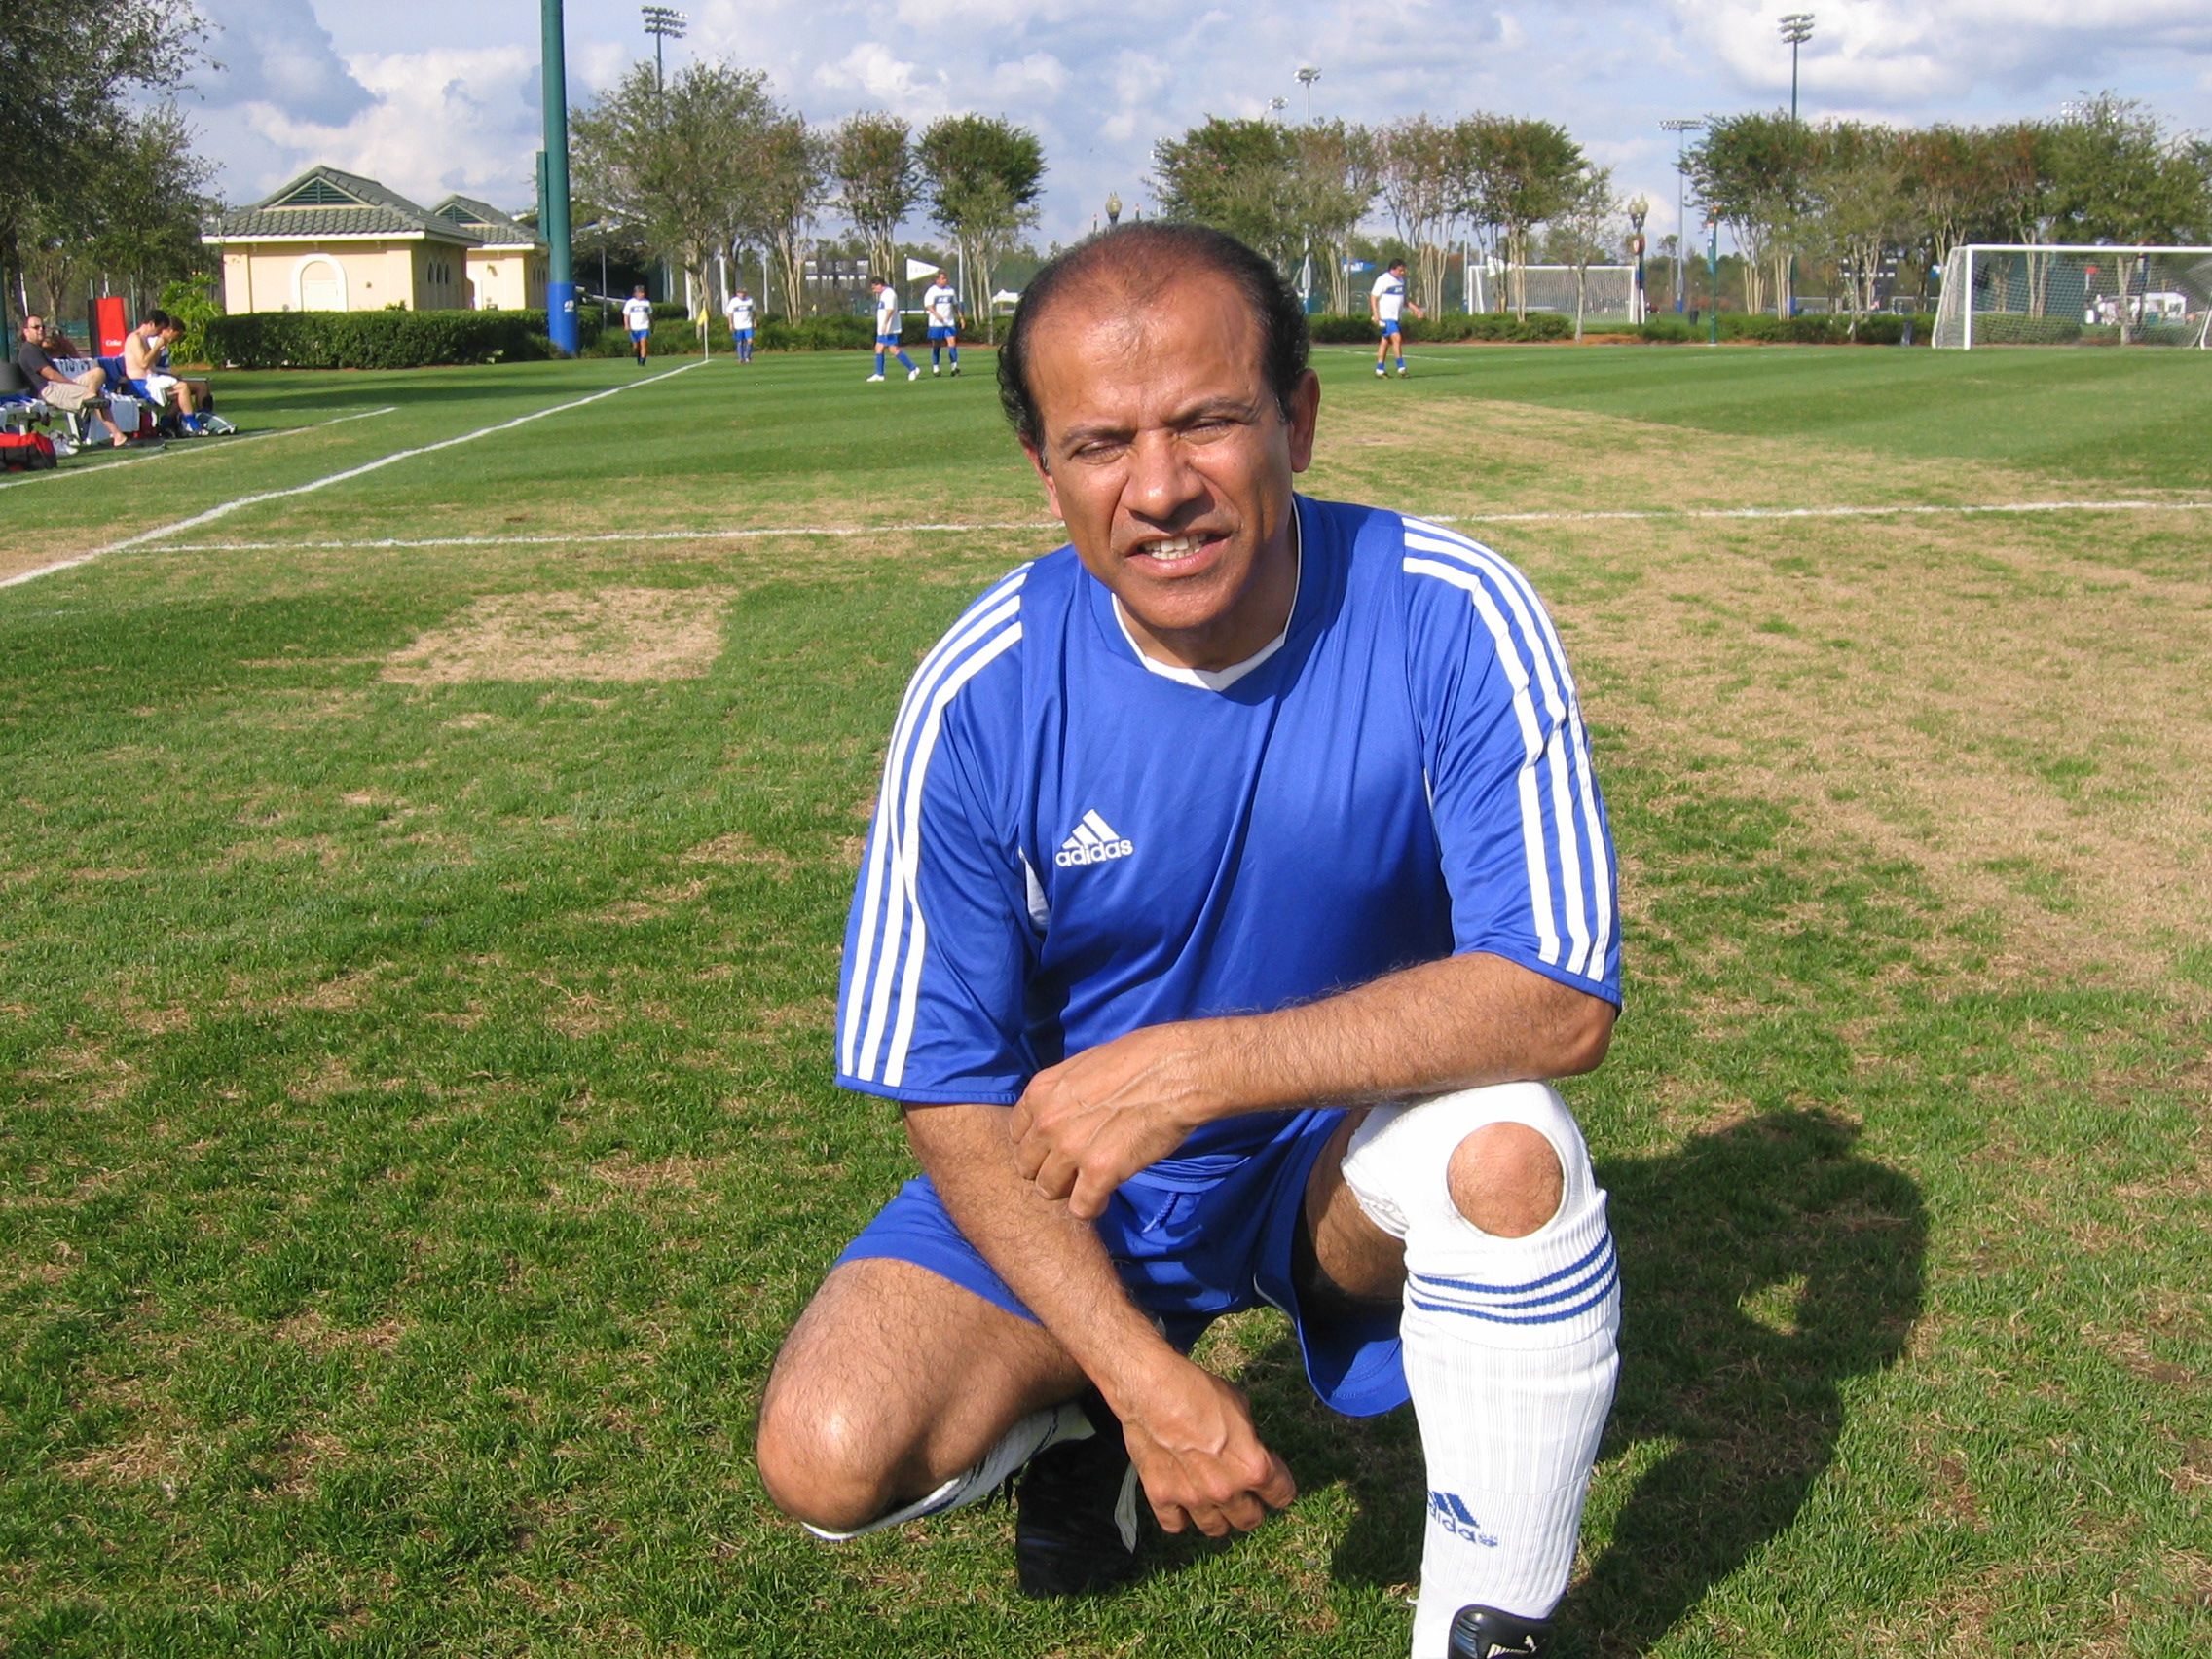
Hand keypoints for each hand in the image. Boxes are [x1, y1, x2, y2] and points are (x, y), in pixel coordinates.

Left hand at [1010, 1024, 1223, 1218]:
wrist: (1176, 1072)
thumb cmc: (1140, 1059)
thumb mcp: (1084, 1065)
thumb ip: (1063, 1094)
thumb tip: (1063, 1111)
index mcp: (1041, 1092)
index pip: (1017, 1135)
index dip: (1038, 1145)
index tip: (1057, 1148)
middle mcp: (1047, 1122)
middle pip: (1027, 1167)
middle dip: (1049, 1170)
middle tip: (1074, 1169)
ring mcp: (1070, 1149)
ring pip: (1048, 1190)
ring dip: (1068, 1190)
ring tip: (1090, 1183)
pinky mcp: (1099, 1173)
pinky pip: (1081, 1208)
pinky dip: (1093, 1206)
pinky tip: (1106, 1196)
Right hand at [1111, 1355, 1295, 1536]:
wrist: (1153, 1389)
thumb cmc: (1198, 1390)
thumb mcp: (1240, 1406)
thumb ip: (1249, 1440)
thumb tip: (1248, 1448)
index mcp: (1254, 1467)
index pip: (1282, 1495)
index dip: (1279, 1485)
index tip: (1272, 1479)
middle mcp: (1226, 1490)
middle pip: (1251, 1520)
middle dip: (1251, 1506)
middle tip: (1244, 1493)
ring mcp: (1193, 1499)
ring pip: (1216, 1529)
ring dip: (1219, 1516)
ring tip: (1214, 1501)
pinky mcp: (1162, 1498)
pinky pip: (1176, 1524)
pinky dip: (1180, 1516)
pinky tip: (1181, 1500)